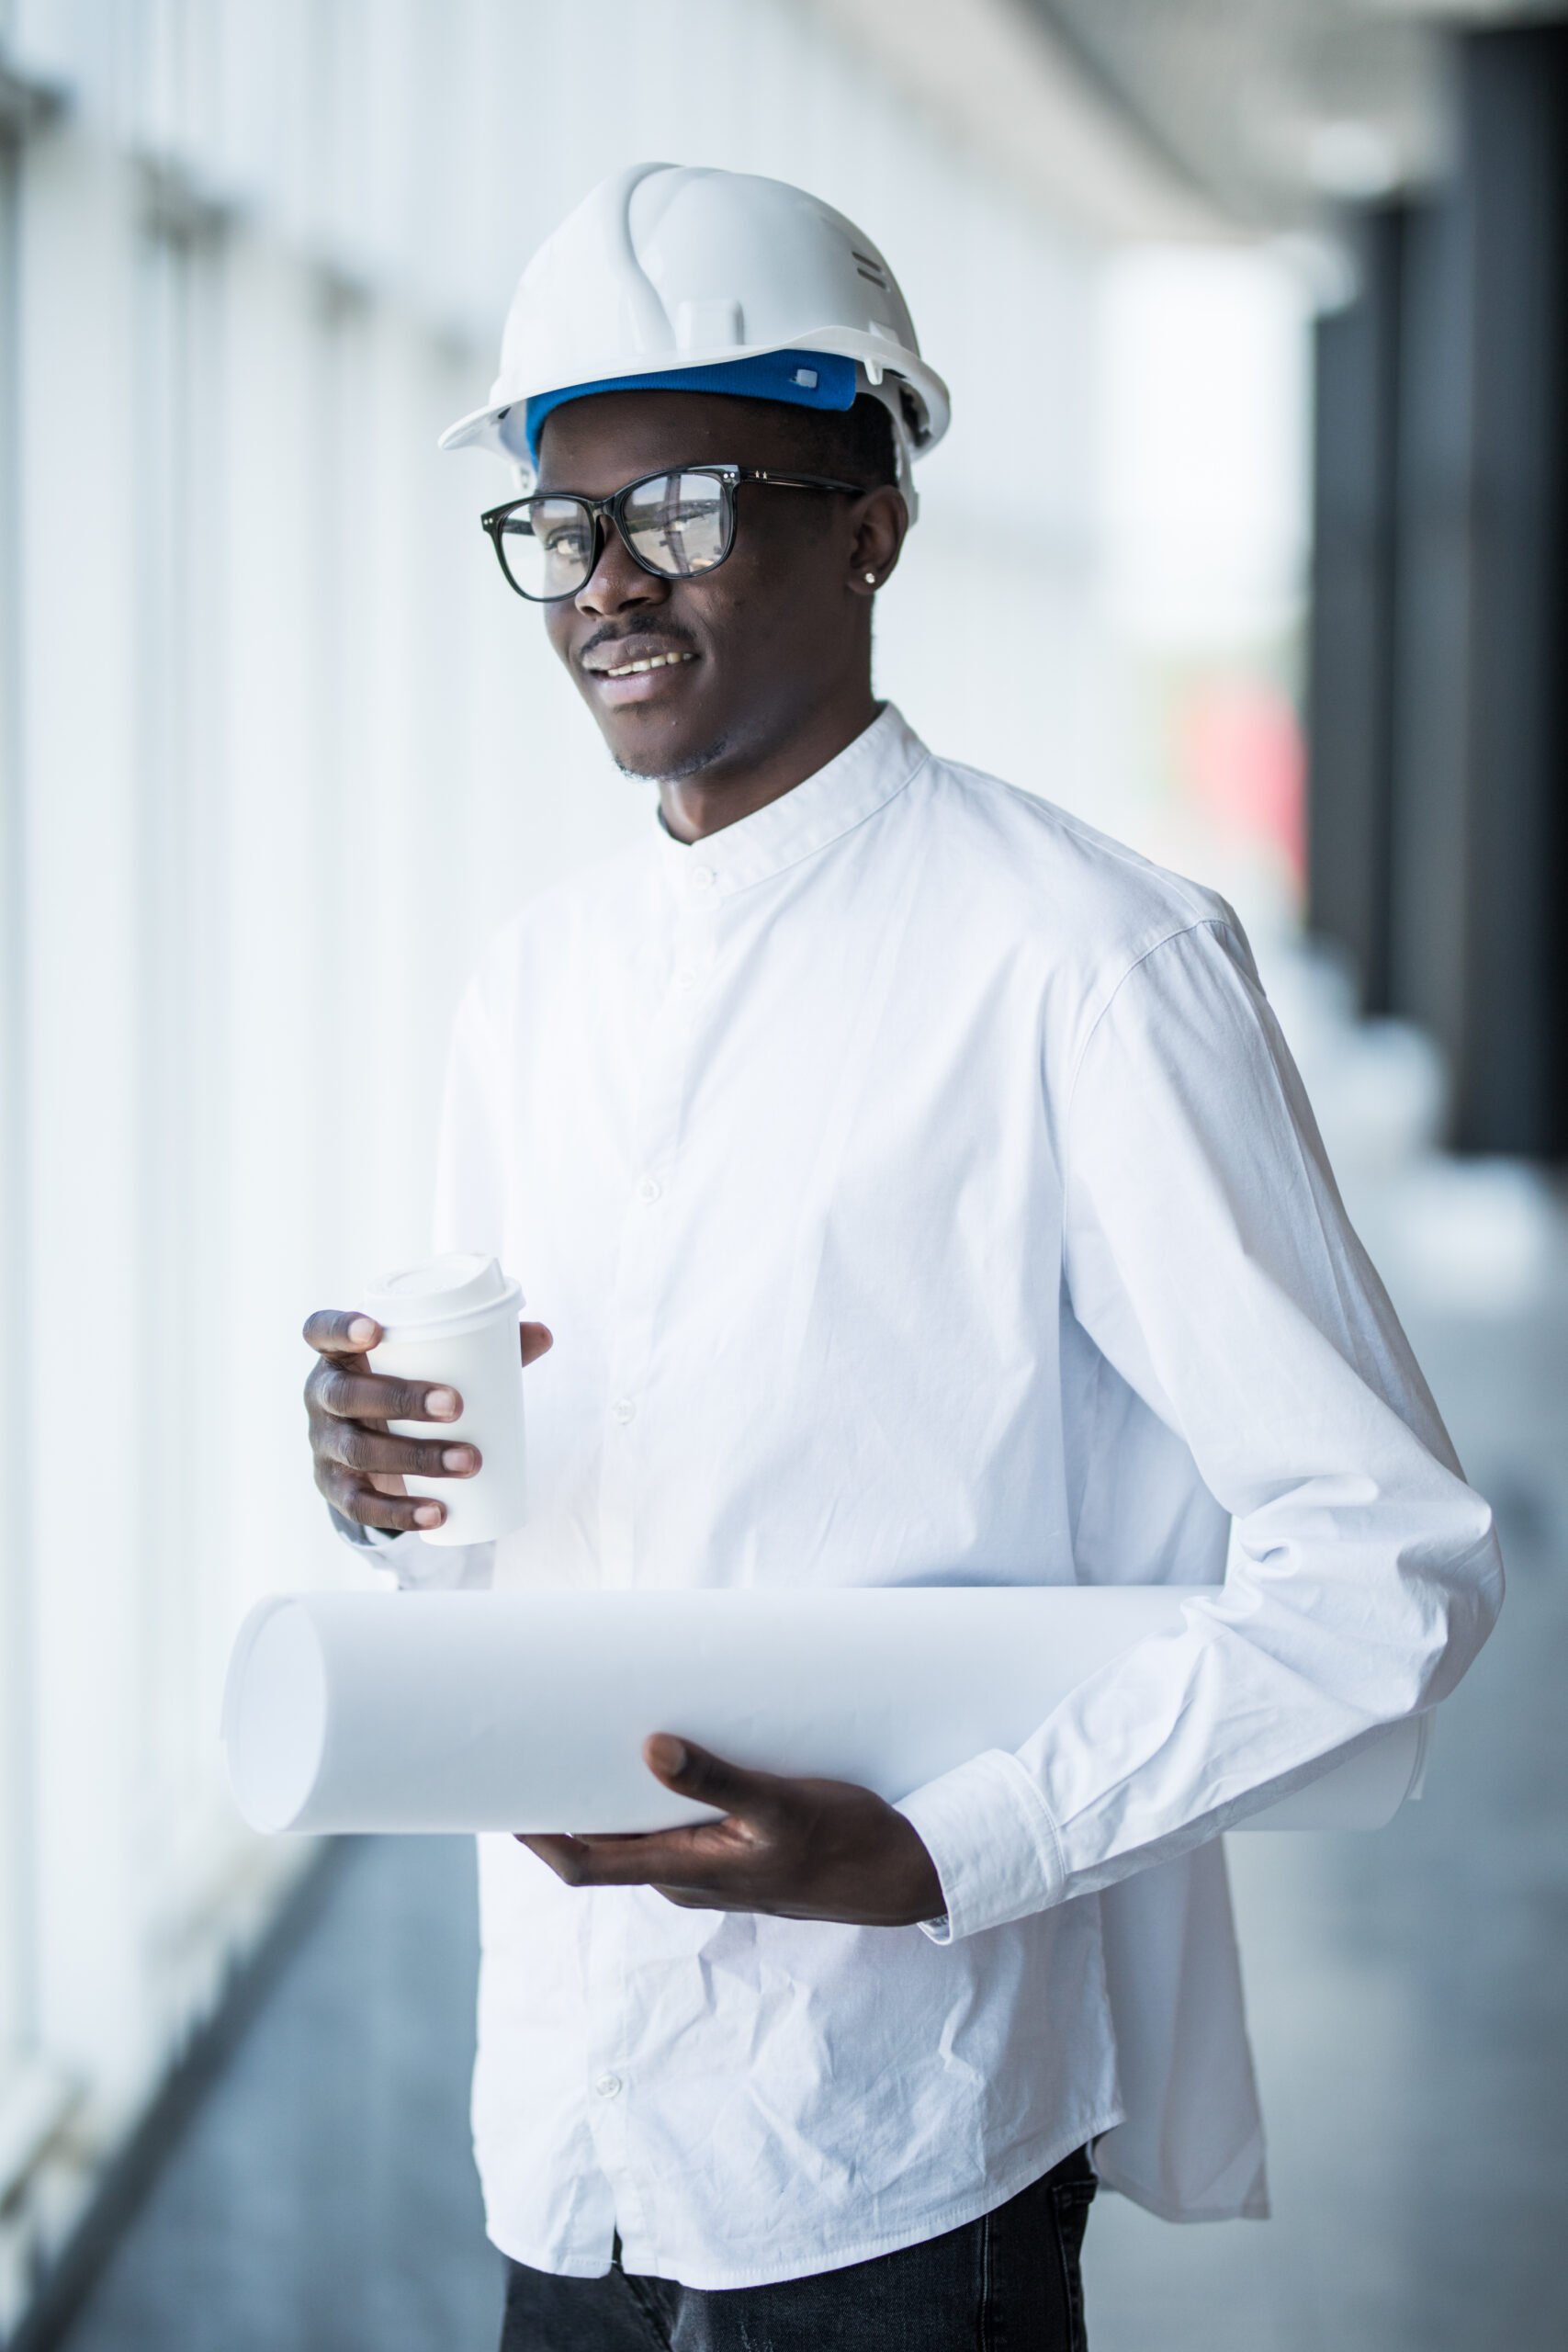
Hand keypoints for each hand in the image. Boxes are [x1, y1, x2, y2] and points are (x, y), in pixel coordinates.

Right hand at [304, 1308, 552, 1533]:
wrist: (370, 1445)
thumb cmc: (404, 1386)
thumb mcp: (429, 1364)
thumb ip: (481, 1345)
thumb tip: (544, 1334)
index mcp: (338, 1355)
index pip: (321, 1331)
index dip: (340, 1329)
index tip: (376, 1330)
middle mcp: (321, 1396)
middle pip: (346, 1395)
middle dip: (401, 1399)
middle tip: (456, 1406)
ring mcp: (324, 1444)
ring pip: (359, 1452)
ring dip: (416, 1458)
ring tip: (470, 1461)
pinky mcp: (335, 1488)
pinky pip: (360, 1505)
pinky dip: (400, 1512)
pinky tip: (436, 1514)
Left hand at [518, 1735, 943, 1926]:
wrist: (902, 1876)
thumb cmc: (845, 1842)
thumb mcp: (784, 1806)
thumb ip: (718, 1782)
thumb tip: (651, 1749)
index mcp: (683, 1874)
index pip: (581, 1863)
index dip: (534, 1834)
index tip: (501, 1788)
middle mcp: (684, 1879)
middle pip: (597, 1846)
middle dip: (561, 1800)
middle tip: (533, 1740)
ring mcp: (707, 1871)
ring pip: (632, 1836)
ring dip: (604, 1795)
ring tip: (582, 1735)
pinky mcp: (731, 1855)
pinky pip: (667, 1829)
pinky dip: (644, 1798)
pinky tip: (654, 1757)